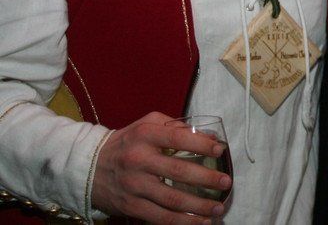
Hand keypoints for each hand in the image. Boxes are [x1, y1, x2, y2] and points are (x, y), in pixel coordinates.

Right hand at [92, 111, 231, 223]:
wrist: (88, 167)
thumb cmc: (127, 143)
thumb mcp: (147, 125)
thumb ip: (175, 126)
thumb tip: (209, 135)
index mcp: (145, 135)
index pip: (178, 138)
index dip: (201, 144)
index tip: (220, 150)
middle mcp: (139, 160)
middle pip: (179, 171)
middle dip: (207, 179)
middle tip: (226, 183)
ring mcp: (134, 185)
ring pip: (172, 198)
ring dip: (199, 206)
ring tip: (218, 208)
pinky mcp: (131, 206)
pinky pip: (160, 217)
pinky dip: (182, 221)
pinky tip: (200, 222)